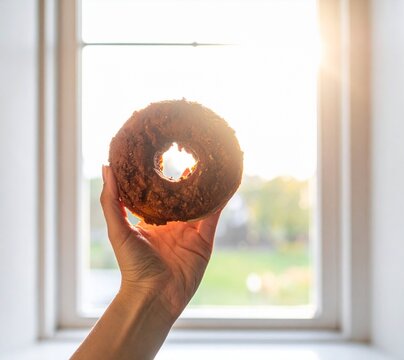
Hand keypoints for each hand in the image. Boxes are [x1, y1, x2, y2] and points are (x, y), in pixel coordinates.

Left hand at [100, 165, 220, 321]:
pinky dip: (220, 202)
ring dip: (206, 186)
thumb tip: (106, 167)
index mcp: (152, 221)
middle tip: (191, 154)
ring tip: (211, 164)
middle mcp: (172, 225)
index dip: (161, 176)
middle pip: (182, 196)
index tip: (161, 155)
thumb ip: (111, 201)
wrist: (153, 295)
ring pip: (200, 203)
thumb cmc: (133, 266)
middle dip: (187, 178)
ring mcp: (190, 232)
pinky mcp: (204, 241)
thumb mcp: (118, 230)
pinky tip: (225, 185)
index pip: (158, 194)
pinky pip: (214, 217)